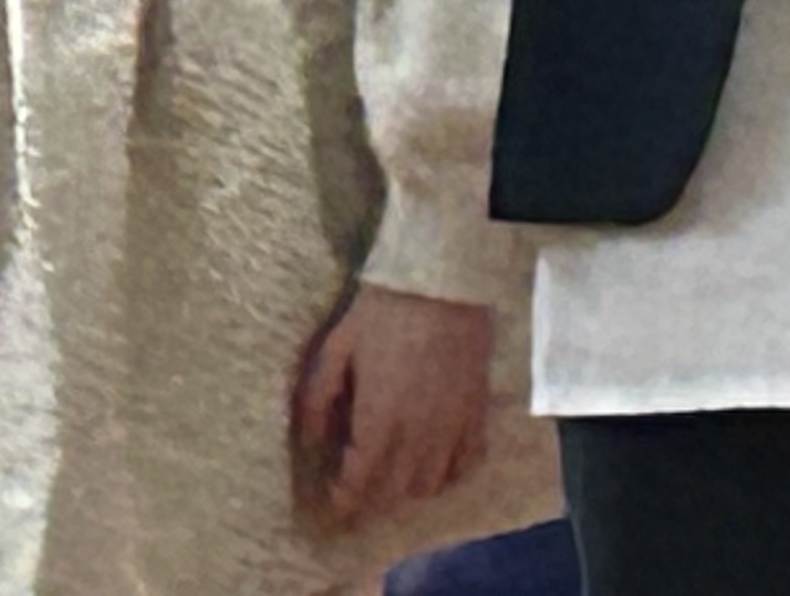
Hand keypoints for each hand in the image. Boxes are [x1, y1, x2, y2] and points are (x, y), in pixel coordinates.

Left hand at [290, 284, 491, 532]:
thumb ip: (318, 400)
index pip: (358, 484)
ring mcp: (453, 422)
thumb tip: (311, 442)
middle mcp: (419, 432)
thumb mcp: (336, 349)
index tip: (330, 511)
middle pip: (394, 492)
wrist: (446, 278)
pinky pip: (469, 459)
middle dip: (371, 507)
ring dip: (407, 493)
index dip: (342, 504)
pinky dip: (451, 474)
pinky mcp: (478, 407)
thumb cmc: (384, 311)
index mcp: (380, 420)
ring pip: (430, 483)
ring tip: (391, 488)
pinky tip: (437, 471)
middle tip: (355, 508)